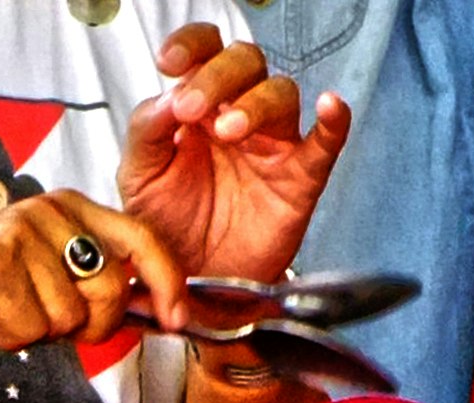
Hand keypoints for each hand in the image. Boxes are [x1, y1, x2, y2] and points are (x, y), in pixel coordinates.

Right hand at [0, 189, 189, 348]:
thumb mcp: (42, 273)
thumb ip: (89, 281)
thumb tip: (148, 309)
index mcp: (67, 209)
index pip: (140, 237)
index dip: (166, 280)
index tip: (177, 316)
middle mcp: (47, 215)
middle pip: (109, 289)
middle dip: (89, 326)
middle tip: (49, 327)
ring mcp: (18, 240)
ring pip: (67, 318)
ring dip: (36, 333)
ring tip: (4, 315)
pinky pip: (28, 330)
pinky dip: (7, 339)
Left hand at [123, 25, 346, 284]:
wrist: (192, 285)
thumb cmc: (168, 227)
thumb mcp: (140, 180)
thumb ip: (146, 134)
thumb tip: (165, 98)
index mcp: (197, 108)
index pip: (204, 54)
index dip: (192, 46)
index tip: (170, 60)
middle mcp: (237, 115)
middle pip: (245, 64)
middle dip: (218, 77)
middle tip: (191, 108)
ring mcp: (272, 144)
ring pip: (280, 94)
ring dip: (256, 104)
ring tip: (228, 131)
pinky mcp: (300, 177)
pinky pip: (326, 141)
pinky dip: (333, 121)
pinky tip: (330, 105)